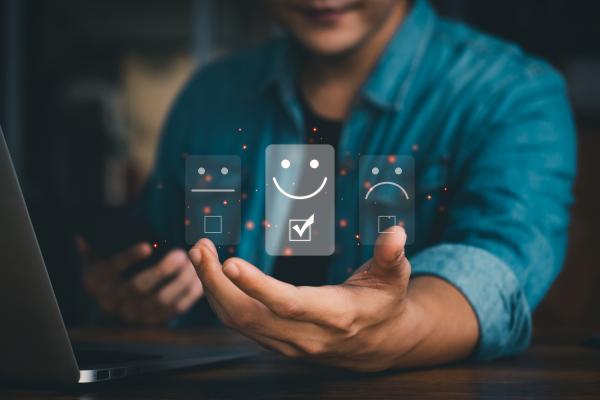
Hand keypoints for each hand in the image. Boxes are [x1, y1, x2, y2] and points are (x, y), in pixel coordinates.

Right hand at [77, 236, 202, 324]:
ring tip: (191, 265)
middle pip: (138, 287)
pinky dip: (188, 295)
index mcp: (95, 281)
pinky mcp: (151, 320)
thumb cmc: (105, 268)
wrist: (110, 297)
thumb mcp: (93, 256)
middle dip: (162, 270)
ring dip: (179, 282)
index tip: (147, 247)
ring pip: (159, 301)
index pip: (111, 269)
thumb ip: (90, 247)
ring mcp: (132, 313)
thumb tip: (82, 237)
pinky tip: (198, 280)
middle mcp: (111, 301)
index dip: (129, 258)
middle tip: (180, 254)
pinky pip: (173, 310)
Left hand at [190, 227, 420, 370]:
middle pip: (250, 315)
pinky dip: (220, 299)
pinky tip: (212, 275)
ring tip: (199, 255)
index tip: (230, 262)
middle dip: (217, 284)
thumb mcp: (395, 278)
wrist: (379, 344)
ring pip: (238, 322)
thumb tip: (395, 232)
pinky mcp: (277, 343)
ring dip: (212, 289)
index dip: (258, 286)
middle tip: (199, 249)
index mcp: (334, 316)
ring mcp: (288, 343)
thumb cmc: (384, 303)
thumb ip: (392, 256)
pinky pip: (239, 325)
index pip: (289, 304)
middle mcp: (306, 336)